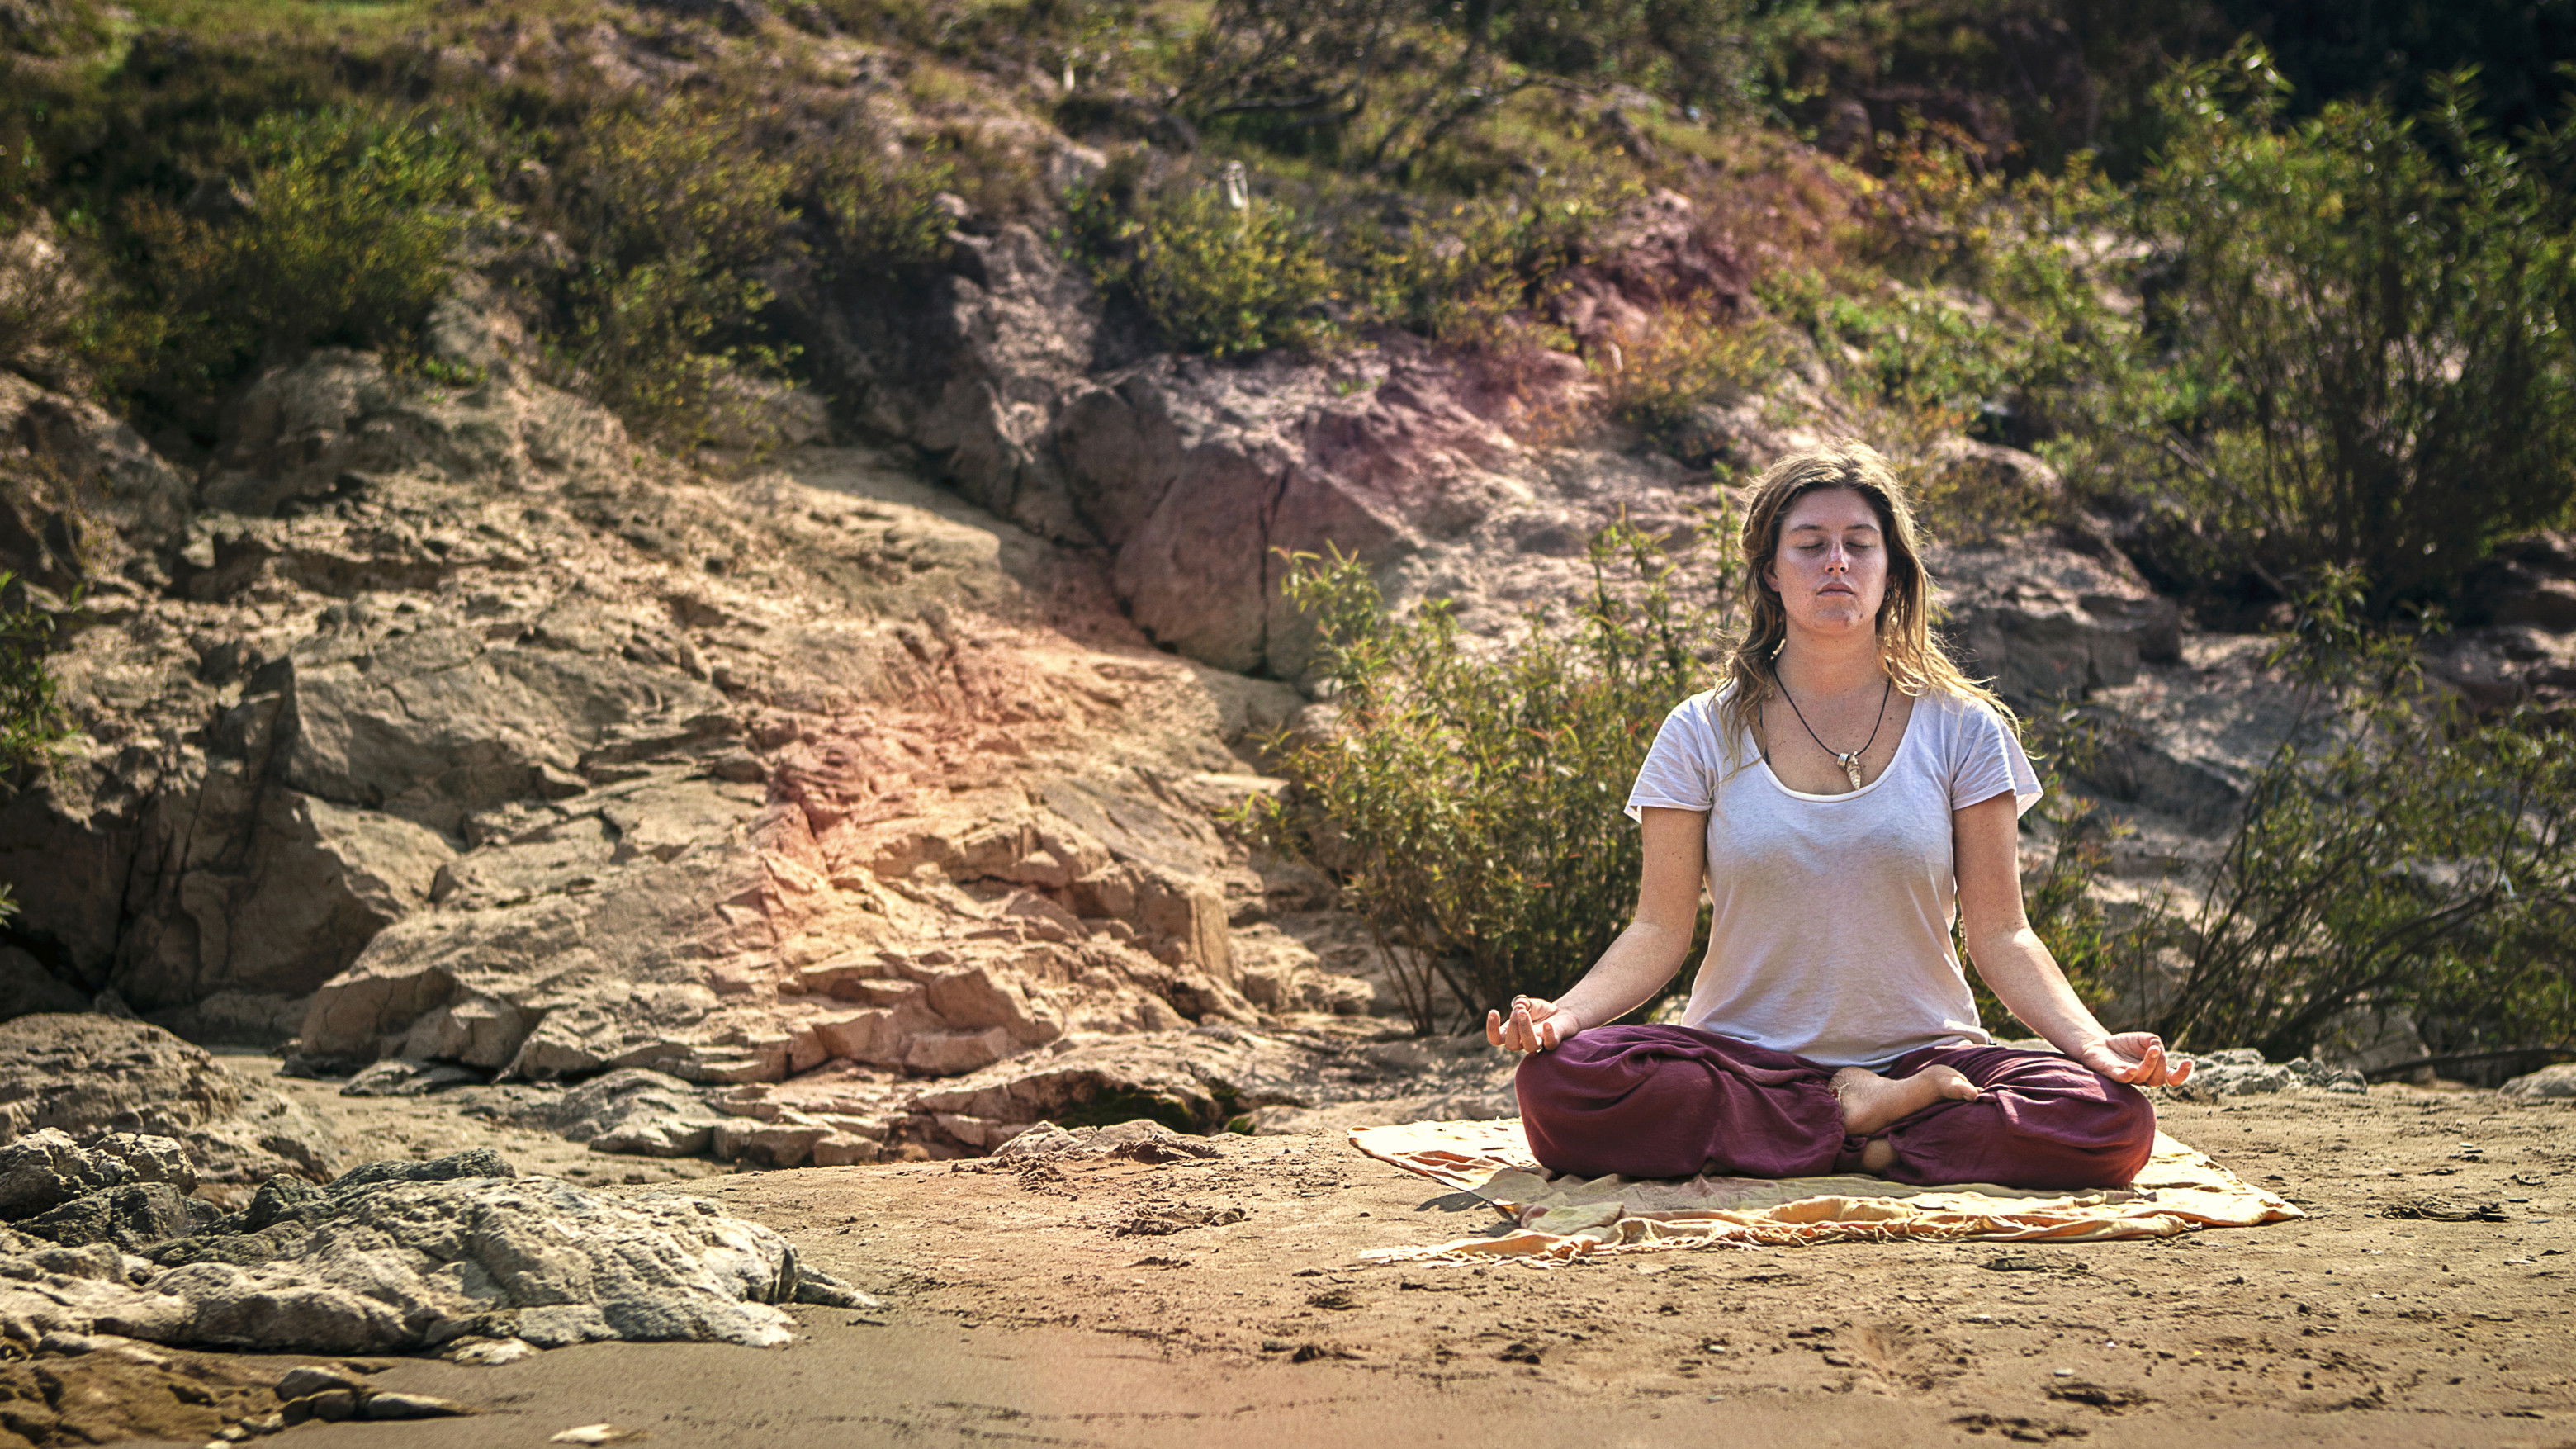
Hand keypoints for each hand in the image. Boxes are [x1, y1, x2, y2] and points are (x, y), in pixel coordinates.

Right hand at [1485, 995, 1582, 1053]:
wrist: (1562, 1014)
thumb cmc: (1541, 1011)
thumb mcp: (1529, 1004)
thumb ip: (1522, 1004)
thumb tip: (1519, 1005)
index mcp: (1512, 1034)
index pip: (1496, 1038)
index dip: (1492, 1029)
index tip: (1494, 1011)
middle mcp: (1523, 1042)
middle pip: (1511, 1044)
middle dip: (1512, 1025)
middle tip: (1519, 1011)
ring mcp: (1539, 1044)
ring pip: (1529, 1046)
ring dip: (1525, 1029)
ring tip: (1525, 1012)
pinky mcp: (1553, 1042)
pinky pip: (1550, 1043)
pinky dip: (1548, 1034)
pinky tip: (1547, 1024)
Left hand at [2074, 1032, 2193, 1086]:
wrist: (2101, 1044)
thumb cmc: (2126, 1044)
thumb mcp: (2145, 1039)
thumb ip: (2155, 1042)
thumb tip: (2157, 1049)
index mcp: (2155, 1071)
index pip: (2173, 1079)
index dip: (2182, 1074)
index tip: (2188, 1061)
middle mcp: (2144, 1078)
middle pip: (2159, 1079)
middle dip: (2161, 1064)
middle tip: (2156, 1049)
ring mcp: (2130, 1077)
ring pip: (2144, 1078)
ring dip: (2150, 1064)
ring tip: (2152, 1050)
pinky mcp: (2113, 1075)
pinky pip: (2123, 1079)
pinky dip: (2129, 1074)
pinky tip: (2132, 1068)